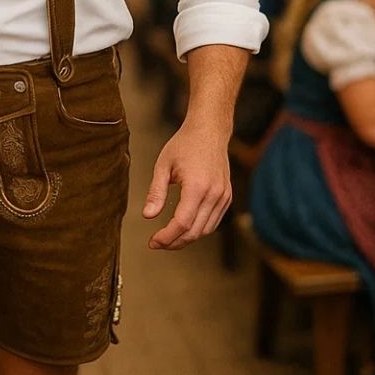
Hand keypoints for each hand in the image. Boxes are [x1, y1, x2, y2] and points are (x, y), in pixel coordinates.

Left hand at [143, 118, 231, 249]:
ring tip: (168, 238)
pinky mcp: (227, 196)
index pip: (182, 223)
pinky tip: (184, 227)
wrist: (209, 131)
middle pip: (194, 231)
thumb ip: (156, 192)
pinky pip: (213, 221)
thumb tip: (147, 216)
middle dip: (174, 242)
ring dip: (186, 238)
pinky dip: (199, 229)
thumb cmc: (184, 145)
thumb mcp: (163, 165)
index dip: (166, 237)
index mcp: (197, 187)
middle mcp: (214, 194)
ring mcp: (223, 196)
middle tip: (157, 243)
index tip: (152, 242)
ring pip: (205, 230)